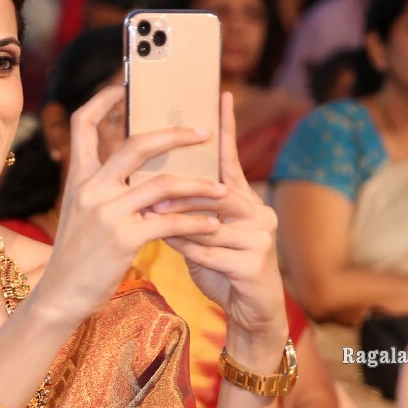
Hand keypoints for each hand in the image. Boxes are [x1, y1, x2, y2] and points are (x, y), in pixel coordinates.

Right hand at [33, 86, 230, 327]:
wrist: (59, 296)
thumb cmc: (76, 258)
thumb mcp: (80, 215)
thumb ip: (101, 190)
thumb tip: (138, 173)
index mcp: (78, 178)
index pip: (82, 124)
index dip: (102, 100)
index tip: (124, 86)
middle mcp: (91, 189)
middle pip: (137, 143)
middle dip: (176, 134)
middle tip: (204, 132)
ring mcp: (107, 212)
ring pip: (163, 184)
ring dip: (198, 186)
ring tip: (221, 190)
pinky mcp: (123, 239)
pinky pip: (170, 221)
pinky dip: (196, 222)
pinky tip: (211, 225)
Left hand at [157, 92, 288, 359]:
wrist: (250, 312)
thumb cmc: (221, 267)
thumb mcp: (200, 233)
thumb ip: (184, 210)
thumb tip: (150, 185)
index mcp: (245, 199)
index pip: (230, 160)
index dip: (225, 128)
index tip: (219, 95)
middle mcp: (259, 212)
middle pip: (215, 190)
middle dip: (179, 188)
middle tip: (146, 182)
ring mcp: (260, 238)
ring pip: (211, 222)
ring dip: (178, 220)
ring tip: (149, 216)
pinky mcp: (255, 265)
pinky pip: (212, 252)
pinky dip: (187, 249)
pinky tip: (169, 246)